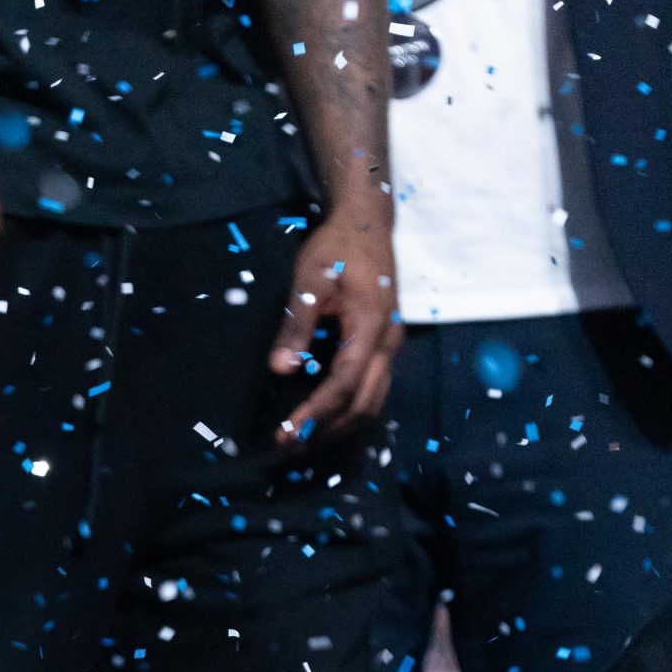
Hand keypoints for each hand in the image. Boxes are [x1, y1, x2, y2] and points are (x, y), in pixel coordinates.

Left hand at [272, 212, 399, 451]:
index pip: (343, 384)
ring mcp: (391, 347)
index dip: (315, 413)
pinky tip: (326, 420)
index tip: (287, 433)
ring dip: (340, 427)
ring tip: (304, 441)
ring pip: (373, 402)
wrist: (368, 225)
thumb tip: (281, 368)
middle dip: (327, 430)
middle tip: (290, 447)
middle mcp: (388, 343)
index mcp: (370, 327)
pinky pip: (373, 391)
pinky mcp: (385, 347)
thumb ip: (297, 324)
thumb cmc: (336, 249)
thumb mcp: (310, 280)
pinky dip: (350, 412)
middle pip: (363, 403)